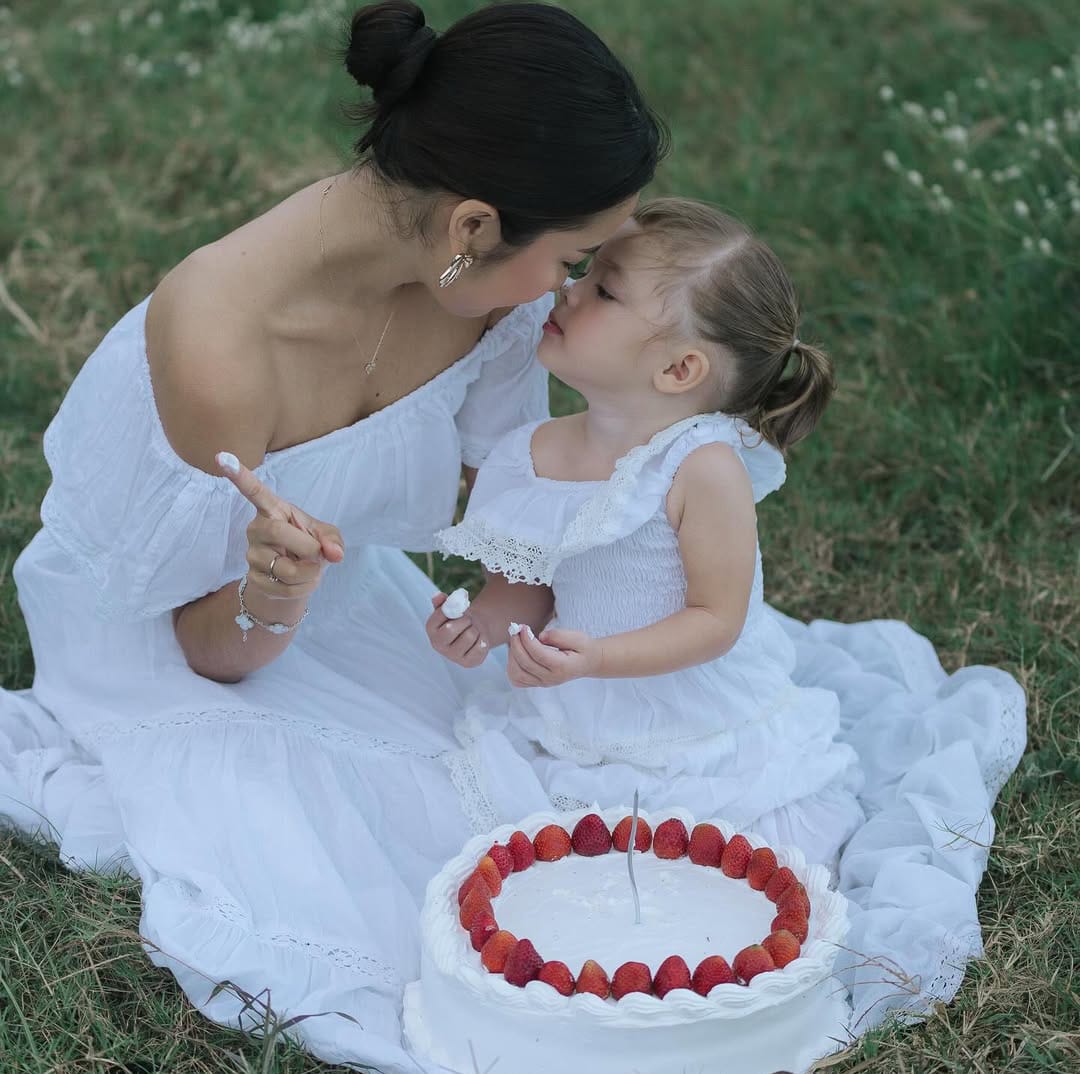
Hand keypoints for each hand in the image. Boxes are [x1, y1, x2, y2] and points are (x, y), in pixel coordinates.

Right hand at [217, 451, 343, 600]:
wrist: (296, 578)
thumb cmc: (308, 546)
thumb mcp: (326, 537)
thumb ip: (333, 540)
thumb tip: (334, 554)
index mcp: (273, 510)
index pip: (255, 491)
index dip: (240, 475)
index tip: (222, 456)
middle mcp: (257, 529)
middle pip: (277, 532)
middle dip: (306, 546)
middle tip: (317, 553)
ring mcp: (252, 554)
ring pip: (284, 568)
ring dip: (309, 572)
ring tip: (308, 567)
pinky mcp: (253, 577)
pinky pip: (285, 587)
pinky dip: (304, 587)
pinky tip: (300, 581)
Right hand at [426, 593, 489, 667]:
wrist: (474, 630)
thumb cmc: (460, 617)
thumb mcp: (452, 607)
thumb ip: (445, 601)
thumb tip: (439, 596)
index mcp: (431, 628)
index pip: (442, 615)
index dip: (455, 609)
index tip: (460, 610)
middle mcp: (437, 644)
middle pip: (451, 629)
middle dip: (465, 620)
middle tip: (468, 621)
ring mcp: (452, 656)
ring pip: (469, 636)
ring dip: (476, 629)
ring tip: (473, 630)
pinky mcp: (467, 663)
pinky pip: (480, 648)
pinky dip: (483, 640)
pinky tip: (479, 640)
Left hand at [506, 626, 599, 686]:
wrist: (588, 662)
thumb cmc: (582, 648)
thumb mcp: (577, 637)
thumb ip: (559, 636)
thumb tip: (541, 636)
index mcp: (562, 667)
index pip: (538, 654)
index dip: (527, 640)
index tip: (523, 627)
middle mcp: (551, 678)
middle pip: (525, 663)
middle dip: (516, 644)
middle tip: (516, 629)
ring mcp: (543, 683)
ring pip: (517, 673)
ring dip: (512, 655)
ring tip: (517, 640)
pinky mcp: (536, 683)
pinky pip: (517, 679)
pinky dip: (512, 666)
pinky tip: (517, 653)